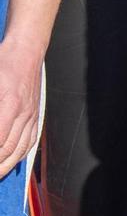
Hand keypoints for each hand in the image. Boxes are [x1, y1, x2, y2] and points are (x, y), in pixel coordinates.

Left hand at [0, 39, 42, 180]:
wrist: (26, 50)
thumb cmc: (3, 61)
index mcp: (9, 103)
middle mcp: (23, 112)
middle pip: (8, 149)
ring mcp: (31, 114)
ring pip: (20, 149)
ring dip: (5, 165)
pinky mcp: (35, 114)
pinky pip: (30, 141)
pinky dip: (20, 155)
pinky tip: (12, 160)